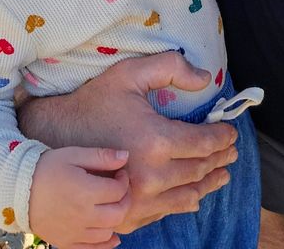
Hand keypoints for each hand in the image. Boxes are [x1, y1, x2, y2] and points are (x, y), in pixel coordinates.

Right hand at [18, 53, 237, 232]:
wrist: (52, 137)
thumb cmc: (93, 102)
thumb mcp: (129, 74)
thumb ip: (170, 67)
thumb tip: (204, 79)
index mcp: (156, 141)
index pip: (205, 143)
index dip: (223, 137)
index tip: (231, 131)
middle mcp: (152, 177)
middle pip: (200, 169)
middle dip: (220, 158)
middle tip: (231, 151)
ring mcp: (140, 201)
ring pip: (188, 195)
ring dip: (210, 183)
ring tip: (222, 174)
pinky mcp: (129, 215)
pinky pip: (167, 211)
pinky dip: (186, 201)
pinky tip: (193, 195)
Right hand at [29, 147, 130, 248]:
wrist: (18, 189)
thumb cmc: (47, 168)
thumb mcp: (73, 154)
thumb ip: (101, 156)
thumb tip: (125, 156)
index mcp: (86, 192)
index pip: (118, 190)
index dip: (124, 180)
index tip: (119, 172)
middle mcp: (83, 216)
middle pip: (118, 213)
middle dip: (125, 199)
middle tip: (120, 189)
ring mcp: (74, 232)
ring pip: (108, 232)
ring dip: (115, 218)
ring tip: (110, 205)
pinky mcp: (66, 242)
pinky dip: (106, 243)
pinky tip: (111, 235)